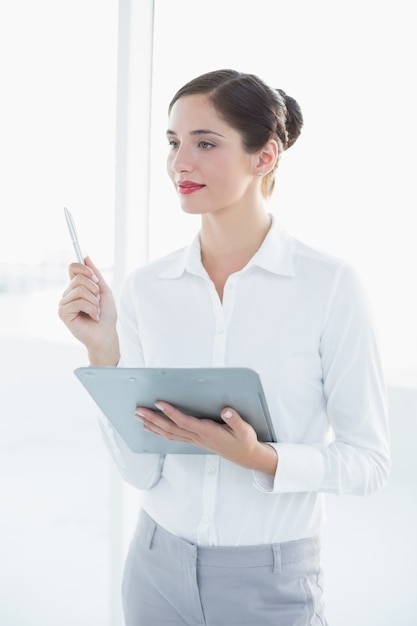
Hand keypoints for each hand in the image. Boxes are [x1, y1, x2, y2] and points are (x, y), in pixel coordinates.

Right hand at [58, 256, 119, 364]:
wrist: (106, 334)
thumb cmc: (106, 315)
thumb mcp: (104, 291)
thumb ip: (95, 274)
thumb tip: (86, 257)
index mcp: (76, 287)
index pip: (73, 267)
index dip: (85, 269)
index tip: (96, 280)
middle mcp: (68, 293)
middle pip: (79, 278)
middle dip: (95, 289)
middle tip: (98, 301)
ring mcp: (64, 303)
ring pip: (80, 290)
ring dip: (94, 302)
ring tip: (96, 312)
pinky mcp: (63, 313)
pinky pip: (78, 302)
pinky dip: (91, 309)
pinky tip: (92, 317)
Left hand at [135, 402, 277, 474]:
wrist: (245, 456)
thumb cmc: (244, 441)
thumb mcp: (244, 430)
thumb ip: (235, 419)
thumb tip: (226, 410)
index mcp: (207, 432)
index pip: (184, 422)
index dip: (171, 413)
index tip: (159, 403)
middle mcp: (197, 437)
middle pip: (170, 428)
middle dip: (153, 419)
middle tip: (139, 410)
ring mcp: (194, 440)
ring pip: (169, 433)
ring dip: (152, 425)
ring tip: (139, 417)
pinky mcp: (194, 440)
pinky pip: (172, 437)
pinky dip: (159, 432)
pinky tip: (151, 427)